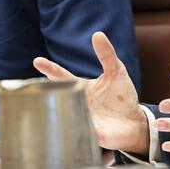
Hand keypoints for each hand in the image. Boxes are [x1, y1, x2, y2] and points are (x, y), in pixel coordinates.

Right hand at [33, 31, 148, 154]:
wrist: (132, 122)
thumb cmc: (121, 95)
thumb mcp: (116, 71)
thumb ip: (107, 54)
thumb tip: (97, 34)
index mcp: (81, 87)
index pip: (62, 77)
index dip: (50, 69)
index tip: (37, 61)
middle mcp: (77, 103)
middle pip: (58, 97)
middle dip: (48, 93)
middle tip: (36, 88)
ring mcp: (82, 119)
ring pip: (64, 115)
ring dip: (60, 110)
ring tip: (58, 104)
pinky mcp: (90, 134)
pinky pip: (79, 132)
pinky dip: (76, 129)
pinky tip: (72, 128)